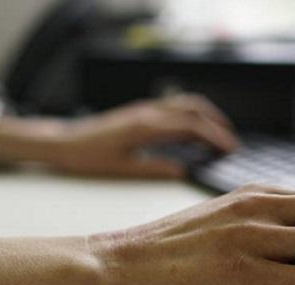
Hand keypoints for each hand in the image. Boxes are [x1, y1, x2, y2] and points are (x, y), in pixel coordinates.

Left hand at [48, 94, 238, 176]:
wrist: (63, 142)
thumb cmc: (87, 157)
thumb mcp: (122, 169)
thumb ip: (154, 169)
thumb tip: (182, 170)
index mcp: (145, 127)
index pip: (190, 127)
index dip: (214, 137)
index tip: (230, 148)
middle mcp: (147, 112)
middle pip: (193, 109)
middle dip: (216, 123)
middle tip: (231, 142)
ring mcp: (143, 108)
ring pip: (184, 103)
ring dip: (205, 114)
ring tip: (218, 132)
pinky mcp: (139, 110)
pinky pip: (172, 106)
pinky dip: (190, 114)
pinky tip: (192, 129)